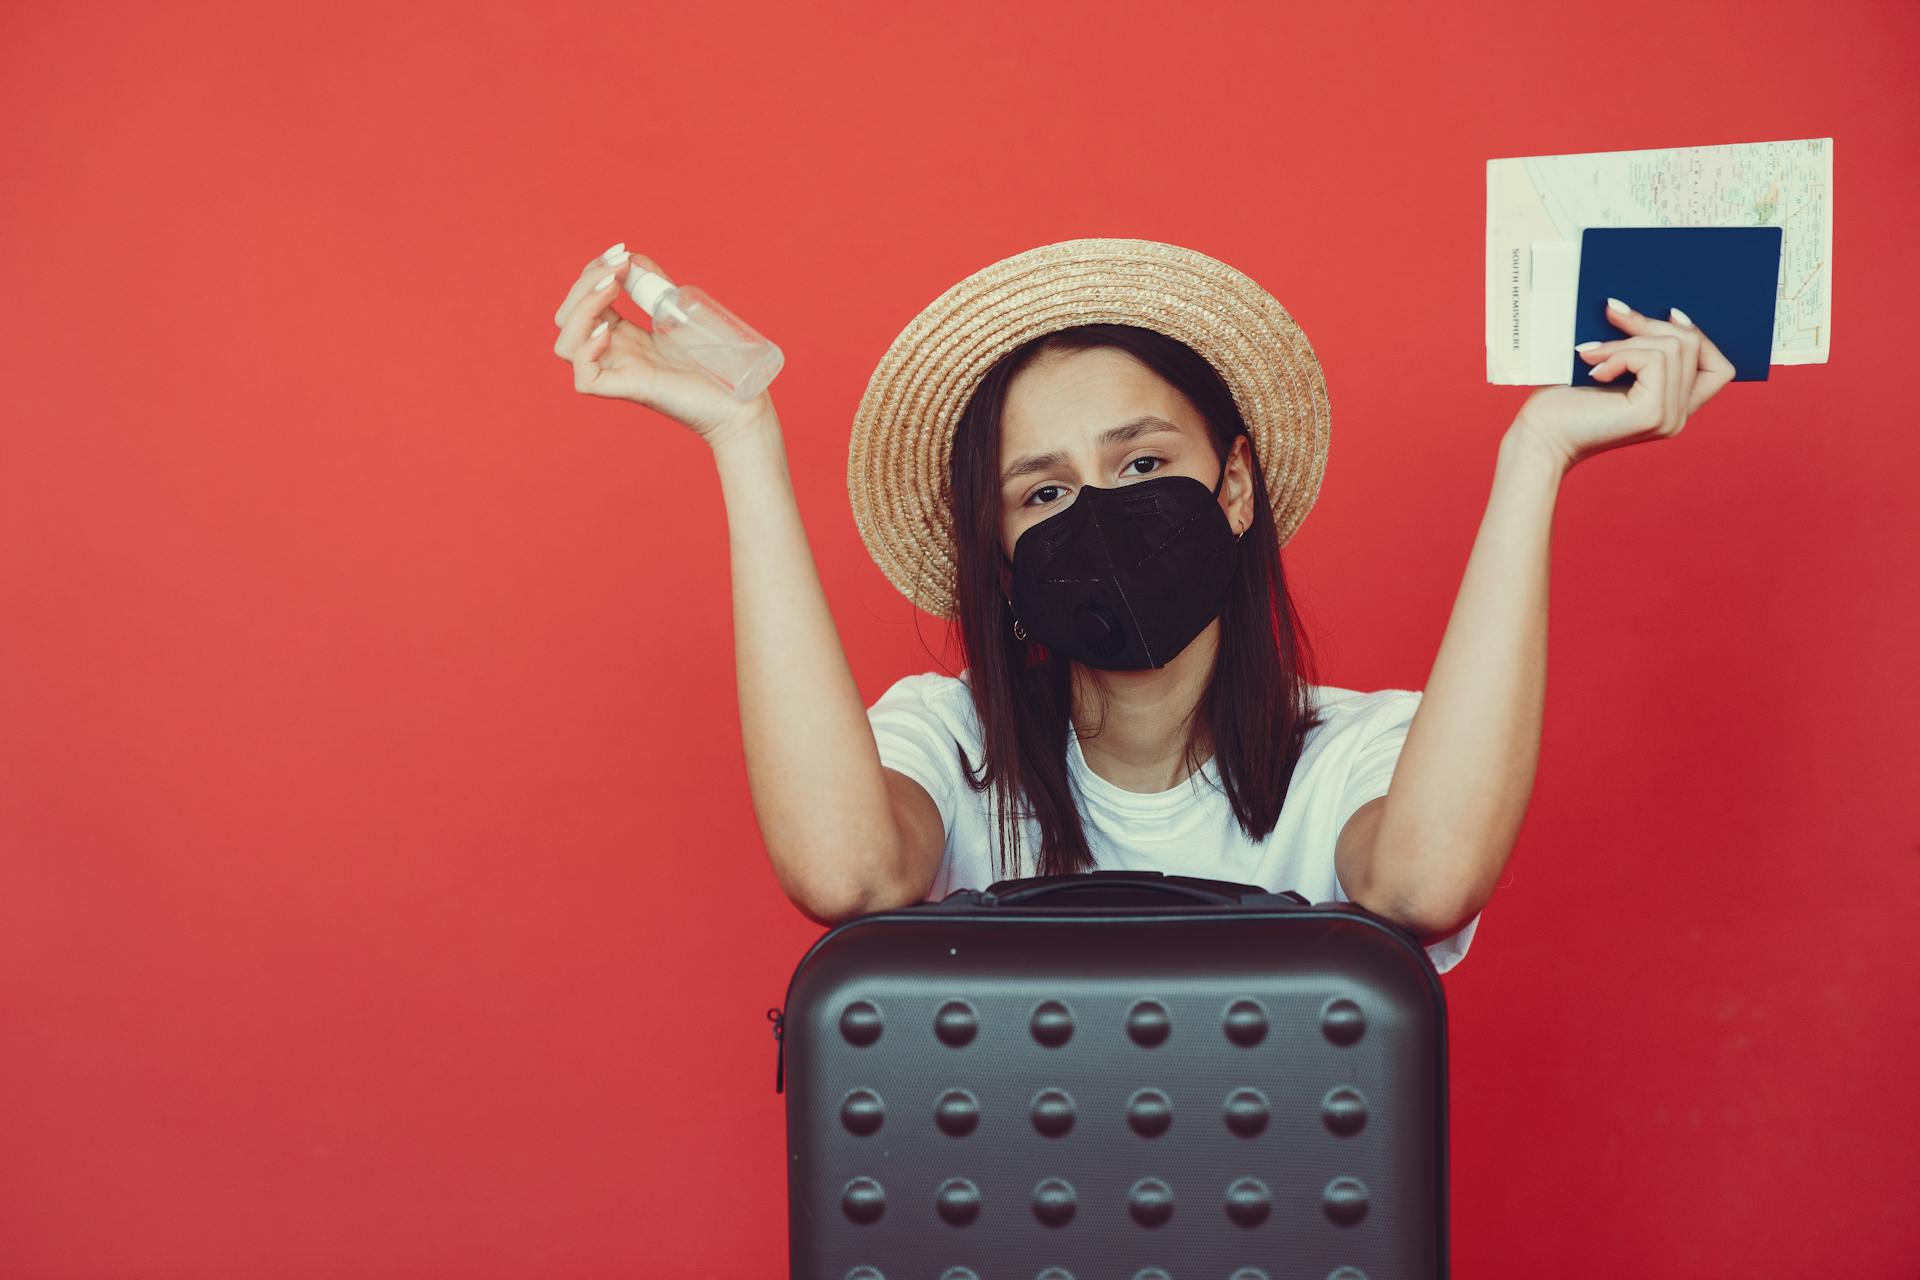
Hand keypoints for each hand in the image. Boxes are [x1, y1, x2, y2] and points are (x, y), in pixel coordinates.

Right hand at [553, 243, 776, 446]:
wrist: (739, 401)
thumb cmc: (712, 363)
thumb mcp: (677, 313)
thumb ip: (655, 286)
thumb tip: (633, 256)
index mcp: (621, 336)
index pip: (583, 301)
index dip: (592, 272)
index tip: (620, 251)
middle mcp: (614, 353)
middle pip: (567, 318)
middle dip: (584, 283)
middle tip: (619, 267)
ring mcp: (620, 372)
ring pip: (565, 344)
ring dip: (581, 308)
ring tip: (612, 288)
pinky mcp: (630, 390)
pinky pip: (584, 377)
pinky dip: (586, 350)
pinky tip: (607, 332)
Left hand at [1512, 298, 1737, 472]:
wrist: (1539, 437)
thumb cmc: (1564, 403)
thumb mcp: (1612, 369)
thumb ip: (1642, 351)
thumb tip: (1667, 311)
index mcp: (1674, 407)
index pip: (1720, 369)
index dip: (1700, 335)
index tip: (1668, 313)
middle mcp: (1679, 416)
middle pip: (1692, 345)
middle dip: (1648, 324)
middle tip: (1609, 318)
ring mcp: (1670, 416)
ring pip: (1673, 347)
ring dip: (1627, 341)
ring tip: (1592, 354)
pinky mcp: (1653, 412)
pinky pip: (1654, 359)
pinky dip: (1620, 354)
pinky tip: (1594, 371)